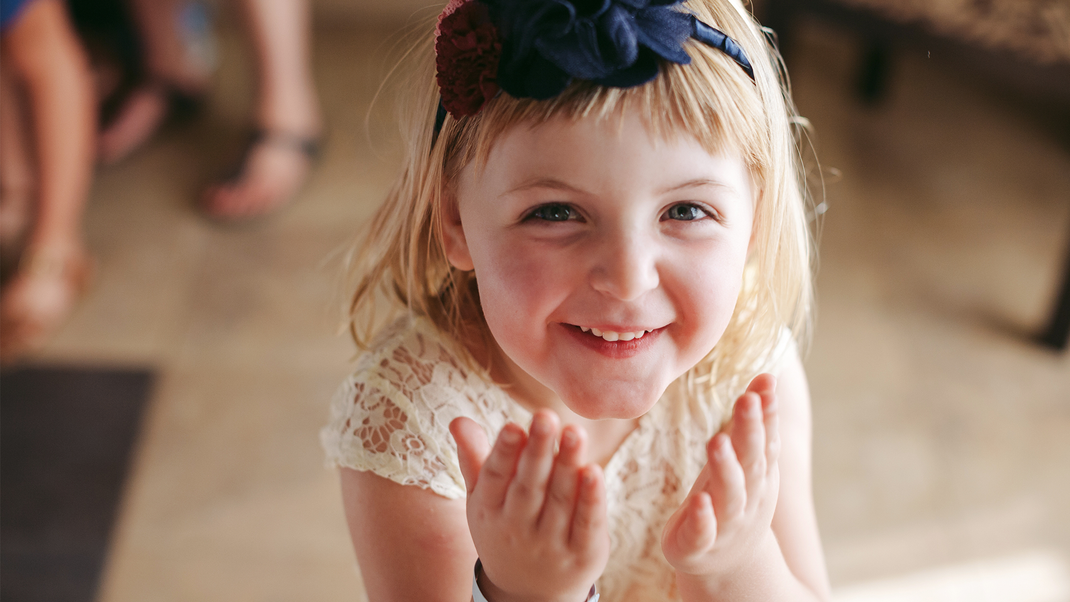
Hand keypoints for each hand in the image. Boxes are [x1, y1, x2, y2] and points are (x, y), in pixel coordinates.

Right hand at [451, 411, 609, 601]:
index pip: (495, 478)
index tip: (513, 425)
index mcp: (489, 510)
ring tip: (575, 431)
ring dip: (568, 465)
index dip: (503, 453)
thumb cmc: (505, 530)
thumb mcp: (483, 500)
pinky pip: (586, 524)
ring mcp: (550, 545)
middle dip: (537, 452)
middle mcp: (517, 529)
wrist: (528, 594)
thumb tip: (458, 420)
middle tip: (546, 416)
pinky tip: (594, 471)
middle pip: (528, 487)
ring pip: (560, 501)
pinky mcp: (582, 555)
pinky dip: (591, 500)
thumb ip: (475, 459)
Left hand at [661, 374, 779, 581]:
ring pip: (730, 494)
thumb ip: (756, 422)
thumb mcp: (746, 460)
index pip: (766, 438)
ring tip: (717, 441)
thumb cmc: (733, 497)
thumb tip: (767, 374)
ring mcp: (727, 522)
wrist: (728, 563)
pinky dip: (703, 517)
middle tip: (746, 401)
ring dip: (726, 468)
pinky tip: (700, 501)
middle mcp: (748, 496)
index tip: (765, 382)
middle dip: (750, 431)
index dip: (767, 412)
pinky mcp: (699, 544)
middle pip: (752, 461)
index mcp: (759, 473)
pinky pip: (703, 530)